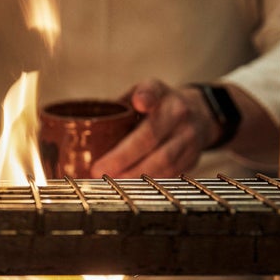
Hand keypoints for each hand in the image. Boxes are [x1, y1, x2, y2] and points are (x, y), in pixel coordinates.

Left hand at [90, 79, 219, 177]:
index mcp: (161, 94)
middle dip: (123, 157)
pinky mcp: (193, 158)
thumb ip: (118, 108)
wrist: (199, 115)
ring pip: (163, 160)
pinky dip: (149, 182)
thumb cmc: (157, 108)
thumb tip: (80, 131)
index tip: (140, 102)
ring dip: (135, 175)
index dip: (146, 97)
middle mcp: (179, 113)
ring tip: (112, 182)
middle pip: (151, 136)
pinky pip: (170, 174)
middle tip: (99, 170)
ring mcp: (189, 136)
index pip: (154, 92)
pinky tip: (130, 188)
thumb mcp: (139, 96)